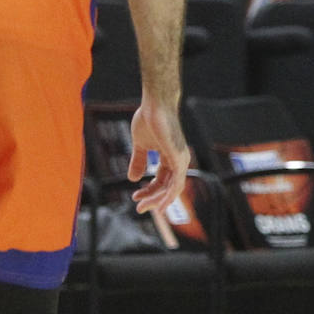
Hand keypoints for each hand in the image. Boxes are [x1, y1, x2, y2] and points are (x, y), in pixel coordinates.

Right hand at [127, 97, 189, 214]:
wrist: (155, 105)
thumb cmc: (149, 119)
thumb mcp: (140, 146)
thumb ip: (138, 161)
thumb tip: (132, 179)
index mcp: (169, 157)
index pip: (161, 180)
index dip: (148, 191)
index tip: (134, 197)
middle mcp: (178, 160)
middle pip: (167, 187)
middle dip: (152, 199)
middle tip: (139, 208)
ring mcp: (180, 160)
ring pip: (172, 189)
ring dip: (157, 200)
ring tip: (142, 207)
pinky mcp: (180, 159)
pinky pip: (176, 184)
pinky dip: (168, 197)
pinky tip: (159, 205)